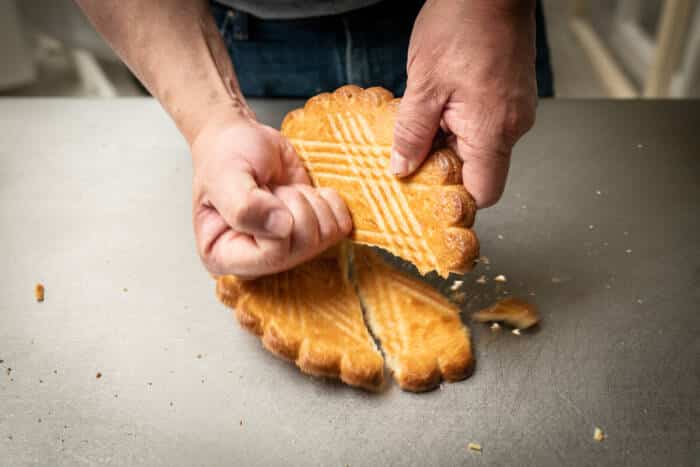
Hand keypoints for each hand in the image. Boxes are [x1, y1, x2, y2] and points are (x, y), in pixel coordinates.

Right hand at [191, 112, 351, 278]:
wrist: (242, 139)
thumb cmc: (224, 156)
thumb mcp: (225, 174)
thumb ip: (244, 206)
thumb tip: (284, 228)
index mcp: (224, 256)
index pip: (272, 256)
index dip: (278, 217)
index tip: (262, 192)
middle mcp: (258, 262)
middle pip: (304, 246)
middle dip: (294, 203)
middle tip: (271, 188)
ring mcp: (288, 251)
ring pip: (325, 236)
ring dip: (309, 200)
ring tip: (283, 189)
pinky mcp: (312, 234)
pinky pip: (340, 227)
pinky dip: (329, 200)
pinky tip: (305, 191)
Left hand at [390, 0, 537, 207]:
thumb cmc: (463, 24)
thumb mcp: (424, 83)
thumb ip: (413, 133)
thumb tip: (402, 169)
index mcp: (493, 130)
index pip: (483, 193)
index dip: (454, 198)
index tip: (424, 192)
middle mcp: (513, 126)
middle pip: (480, 171)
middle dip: (444, 166)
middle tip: (412, 153)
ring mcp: (516, 110)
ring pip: (481, 147)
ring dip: (450, 142)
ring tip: (425, 120)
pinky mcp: (513, 96)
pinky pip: (486, 125)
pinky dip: (462, 124)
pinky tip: (441, 105)